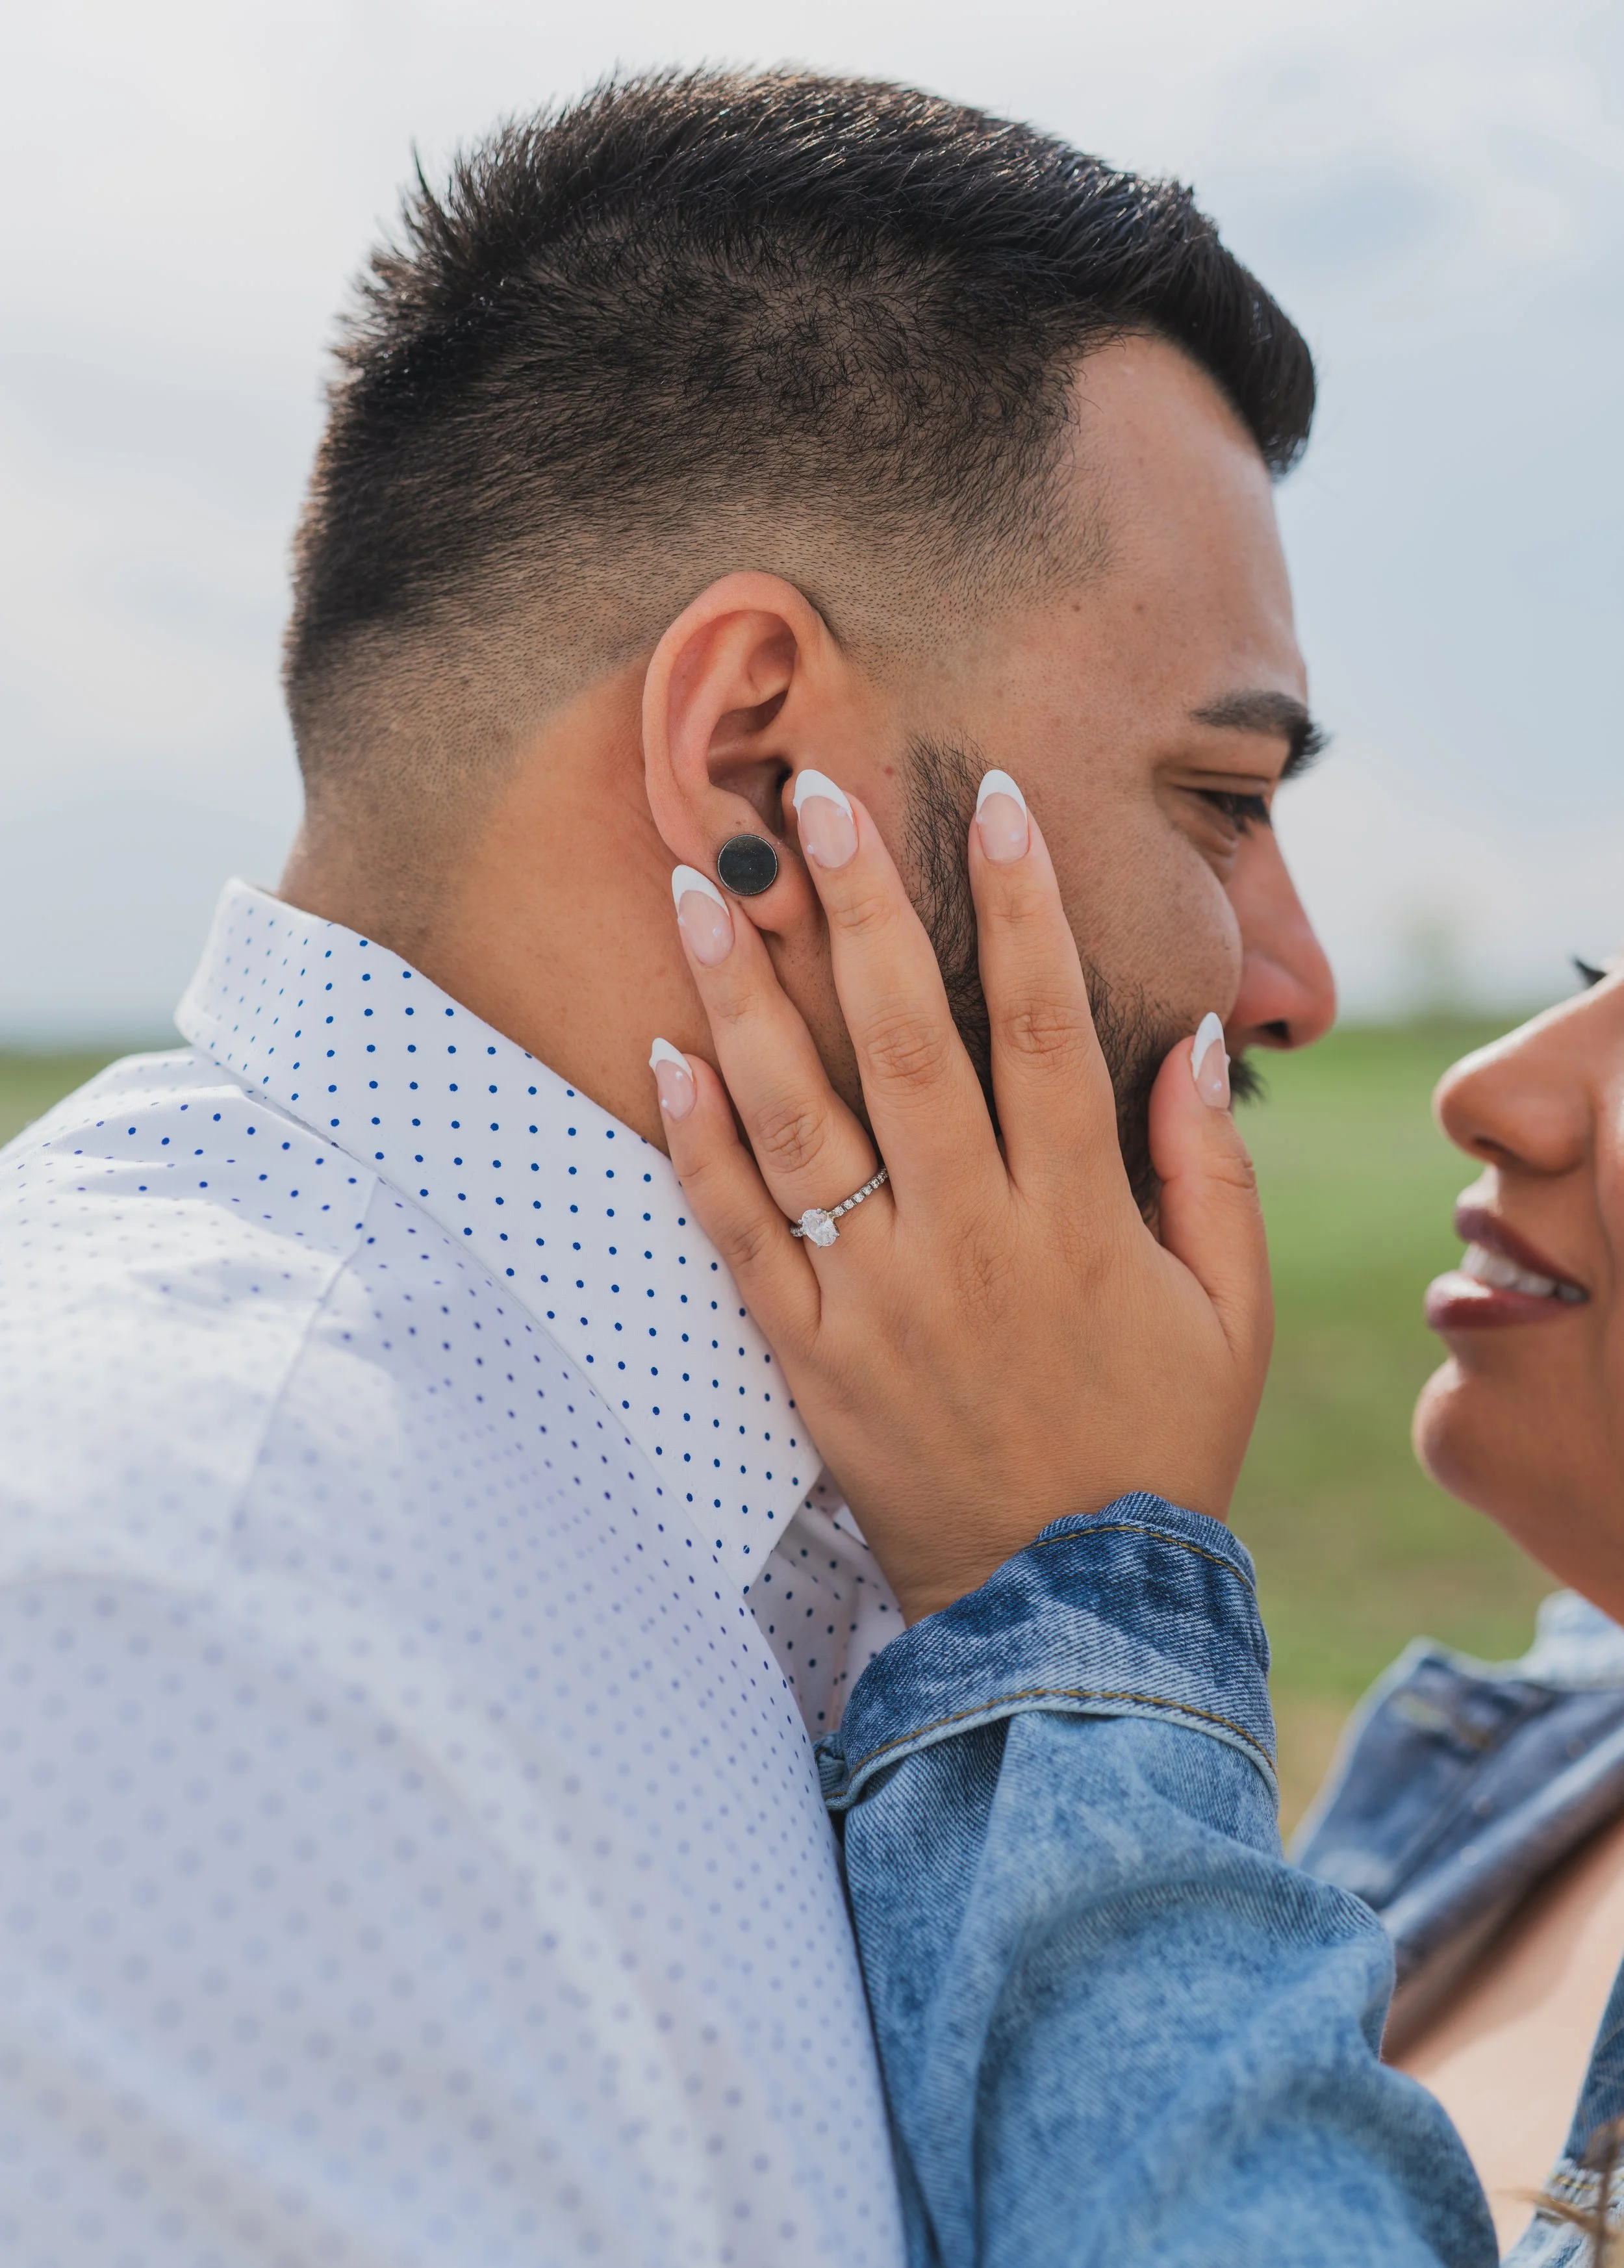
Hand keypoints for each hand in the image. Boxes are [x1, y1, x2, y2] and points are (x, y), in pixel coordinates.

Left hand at [650, 770, 1271, 1622]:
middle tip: (810, 797)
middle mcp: (970, 1240)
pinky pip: (742, 1235)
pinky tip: (664, 1055)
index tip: (991, 800)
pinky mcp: (810, 1354)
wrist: (1062, 1603)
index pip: (1049, 1027)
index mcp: (1079, 1219)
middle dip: (860, 909)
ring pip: (800, 1122)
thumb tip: (1189, 1044)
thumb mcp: (1232, 1316)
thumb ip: (1211, 1175)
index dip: (1024, 907)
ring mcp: (878, 1297)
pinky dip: (699, 1146)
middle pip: (907, 1044)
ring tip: (698, 892)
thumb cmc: (1157, 1444)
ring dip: (746, 998)